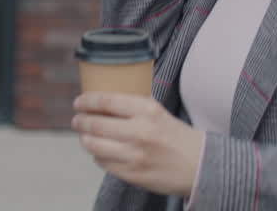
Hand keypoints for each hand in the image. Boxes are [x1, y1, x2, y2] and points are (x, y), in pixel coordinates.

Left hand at [72, 92, 203, 196]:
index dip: (87, 101)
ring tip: (84, 136)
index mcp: (148, 110)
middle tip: (77, 120)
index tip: (79, 102)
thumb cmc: (177, 136)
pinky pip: (104, 163)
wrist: (198, 165)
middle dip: (81, 121)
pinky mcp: (132, 174)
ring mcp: (135, 155)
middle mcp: (140, 132)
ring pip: (95, 145)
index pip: (107, 101)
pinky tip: (100, 151)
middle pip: (96, 124)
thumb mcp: (158, 112)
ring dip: (85, 139)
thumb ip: (134, 106)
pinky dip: (97, 156)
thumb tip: (103, 101)